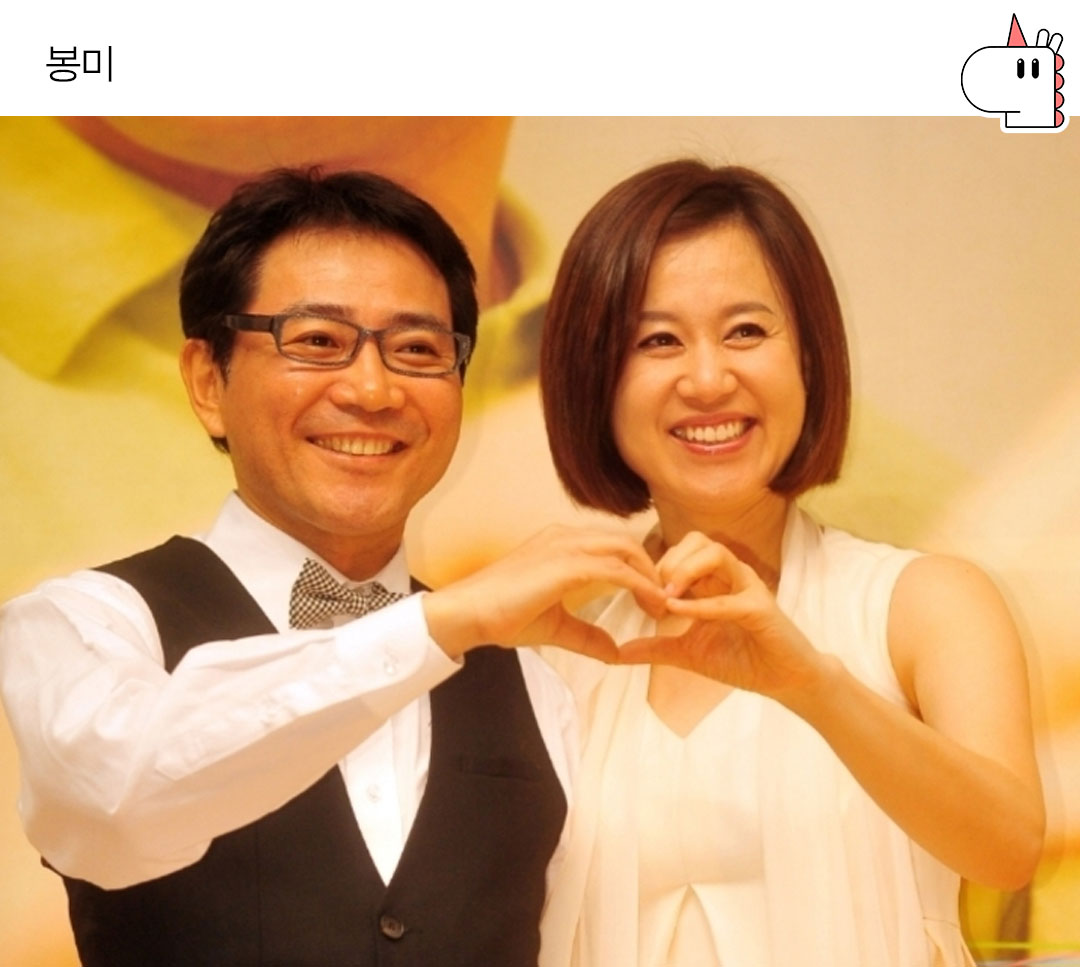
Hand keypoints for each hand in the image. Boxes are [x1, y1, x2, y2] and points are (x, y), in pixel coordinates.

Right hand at [423, 525, 667, 662]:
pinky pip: (616, 569)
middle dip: (651, 569)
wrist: (469, 613)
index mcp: (561, 544)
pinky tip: (650, 604)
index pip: (612, 545)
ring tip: (662, 605)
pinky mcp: (566, 564)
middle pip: (626, 542)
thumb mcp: (554, 626)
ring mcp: (566, 546)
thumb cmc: (502, 615)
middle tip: (665, 601)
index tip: (654, 596)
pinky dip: (640, 585)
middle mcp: (566, 537)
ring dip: (650, 577)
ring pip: (625, 550)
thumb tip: (616, 653)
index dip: (638, 567)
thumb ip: (586, 634)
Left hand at [619, 532, 826, 700]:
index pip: (681, 550)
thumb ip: (654, 648)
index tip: (640, 596)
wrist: (783, 681)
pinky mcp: (762, 609)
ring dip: (686, 570)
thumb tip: (616, 653)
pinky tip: (679, 613)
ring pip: (717, 553)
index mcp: (713, 581)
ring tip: (667, 596)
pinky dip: (702, 605)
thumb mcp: (687, 654)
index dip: (656, 567)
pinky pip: (730, 599)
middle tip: (653, 592)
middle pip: (697, 540)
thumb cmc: (741, 660)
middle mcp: (731, 577)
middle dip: (668, 560)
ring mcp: (748, 588)